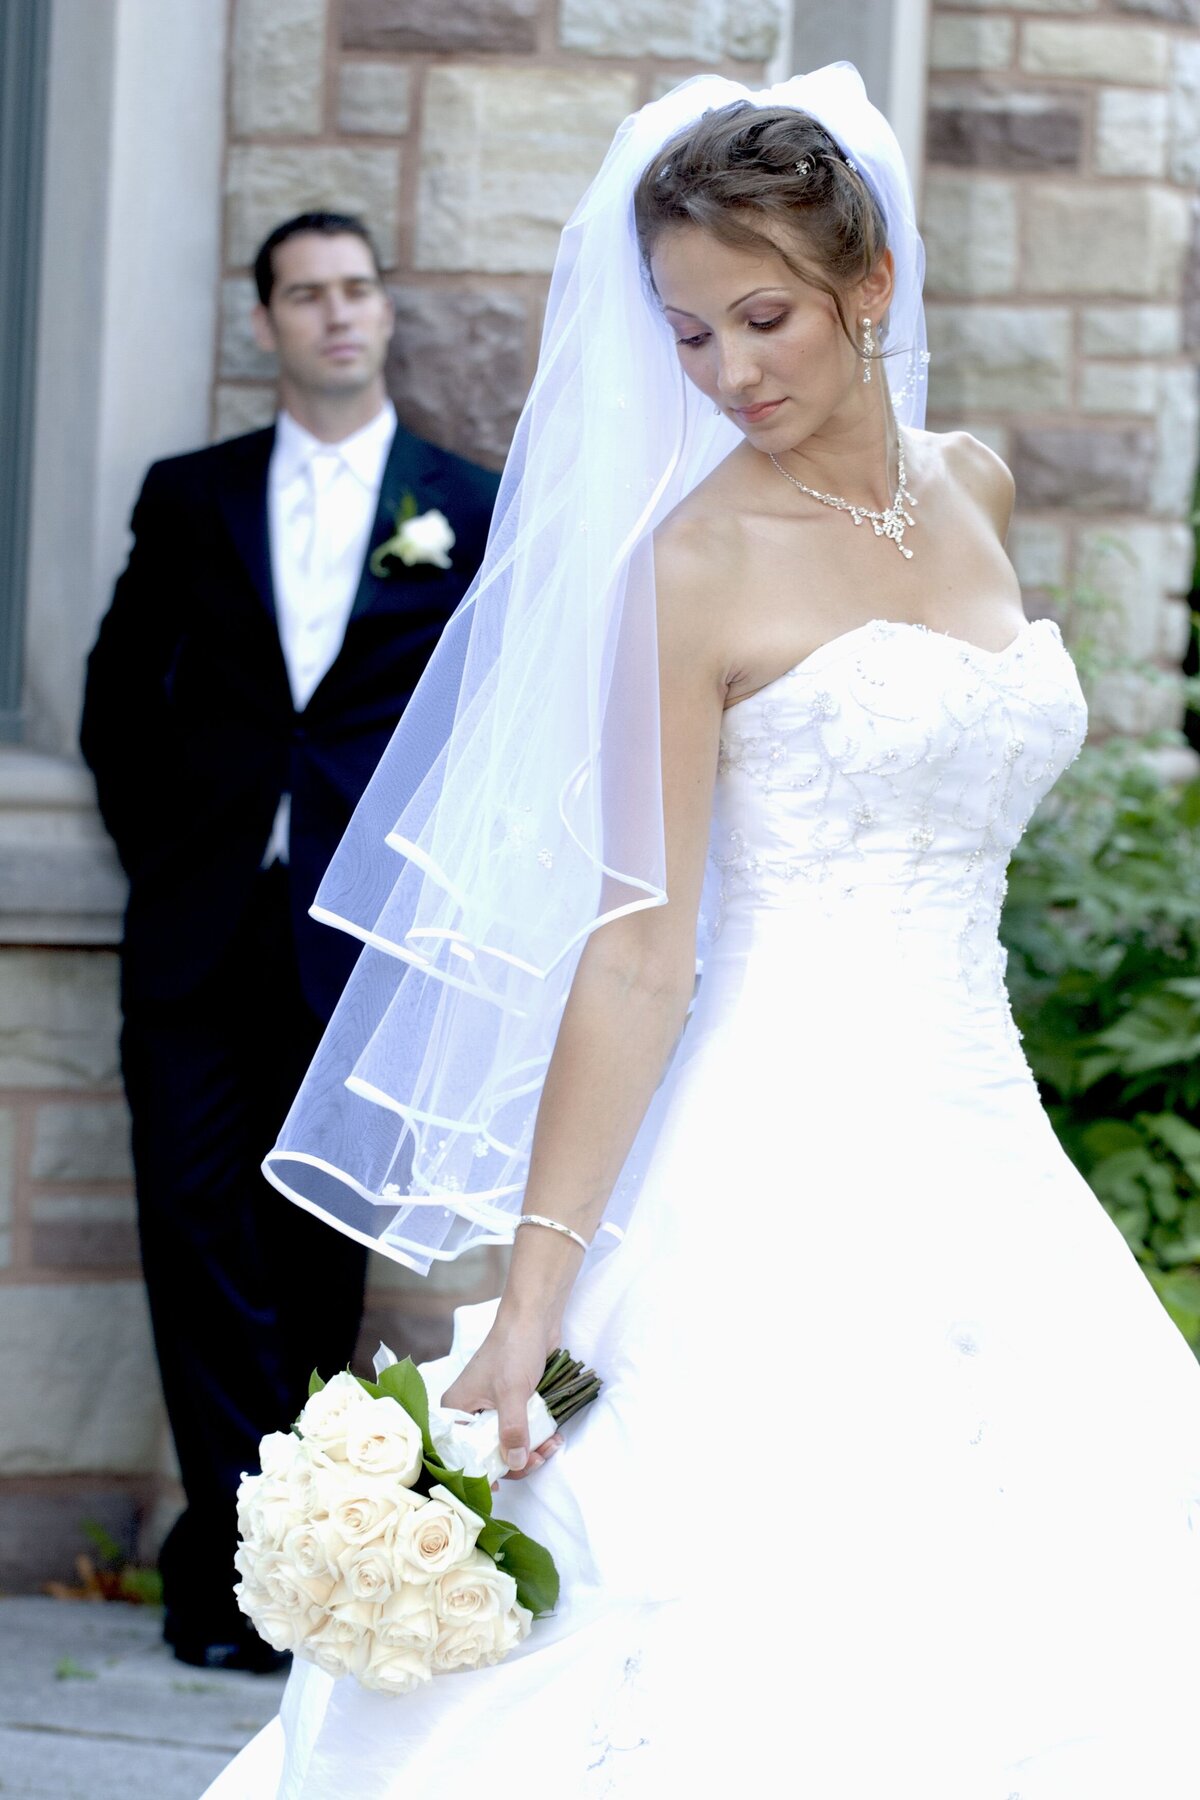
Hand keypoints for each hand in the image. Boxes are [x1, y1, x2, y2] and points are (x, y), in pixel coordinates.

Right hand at [442, 1315, 563, 1478]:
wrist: (535, 1317)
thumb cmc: (514, 1348)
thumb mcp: (512, 1393)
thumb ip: (512, 1430)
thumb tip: (514, 1463)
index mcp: (456, 1410)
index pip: (462, 1454)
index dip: (481, 1471)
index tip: (504, 1482)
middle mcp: (470, 1412)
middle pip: (488, 1451)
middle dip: (516, 1459)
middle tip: (539, 1457)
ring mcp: (492, 1408)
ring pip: (508, 1442)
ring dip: (531, 1449)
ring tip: (551, 1444)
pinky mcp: (512, 1403)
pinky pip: (521, 1429)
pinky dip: (536, 1436)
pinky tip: (553, 1437)